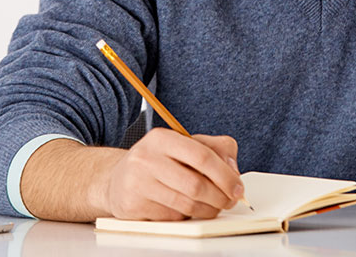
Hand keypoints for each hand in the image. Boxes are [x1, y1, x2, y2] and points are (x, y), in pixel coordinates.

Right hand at [101, 129, 243, 219]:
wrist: (118, 180)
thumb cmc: (158, 162)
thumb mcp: (183, 146)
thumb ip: (215, 149)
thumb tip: (233, 170)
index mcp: (161, 138)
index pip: (202, 155)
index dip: (225, 175)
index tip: (237, 187)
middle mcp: (146, 158)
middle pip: (195, 184)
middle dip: (219, 197)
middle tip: (229, 201)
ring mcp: (137, 183)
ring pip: (186, 205)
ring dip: (207, 210)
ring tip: (213, 207)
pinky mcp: (133, 206)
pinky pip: (172, 217)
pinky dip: (186, 217)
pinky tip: (186, 209)